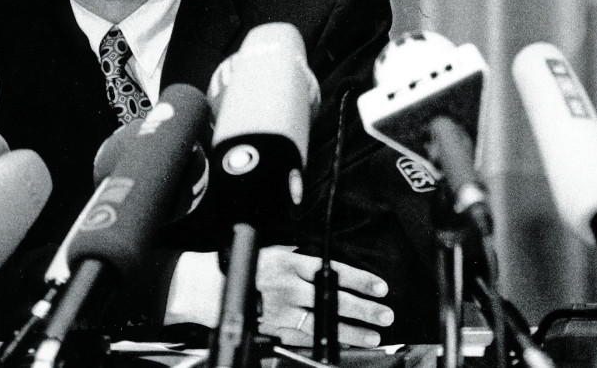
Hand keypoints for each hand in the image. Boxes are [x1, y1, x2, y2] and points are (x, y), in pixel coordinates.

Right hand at [255, 246, 393, 347]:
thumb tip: (331, 267)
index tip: (380, 287)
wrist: (211, 288)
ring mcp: (280, 311)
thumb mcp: (276, 251)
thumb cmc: (247, 266)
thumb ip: (302, 260)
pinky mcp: (273, 330)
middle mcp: (287, 287)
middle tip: (385, 314)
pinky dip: (327, 342)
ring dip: (351, 332)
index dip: (360, 280)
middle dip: (364, 309)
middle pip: (332, 300)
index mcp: (289, 262)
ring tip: (373, 336)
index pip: (332, 272)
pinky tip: (345, 345)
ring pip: (322, 324)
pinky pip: (305, 339)